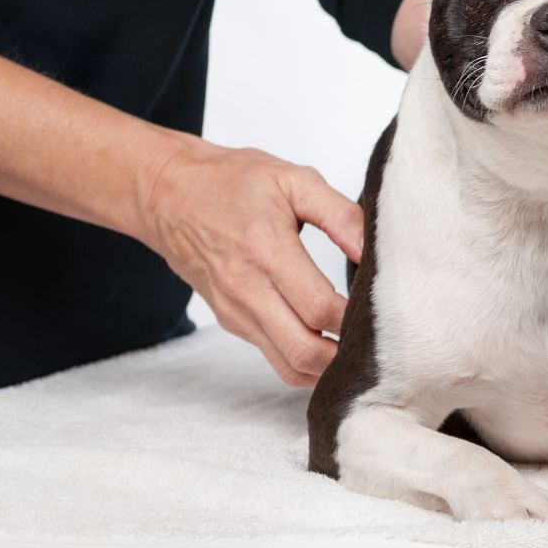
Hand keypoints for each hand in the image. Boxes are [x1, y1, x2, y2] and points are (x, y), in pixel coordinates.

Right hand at [139, 139, 362, 385]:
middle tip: (375, 336)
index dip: (357, 317)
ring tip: (357, 344)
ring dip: (328, 365)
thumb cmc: (232, 182)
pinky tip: (331, 342)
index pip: (319, 308)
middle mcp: (247, 290)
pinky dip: (307, 360)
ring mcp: (236, 312)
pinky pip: (276, 358)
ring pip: (291, 367)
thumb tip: (372, 251)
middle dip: (346, 353)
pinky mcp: (232, 322)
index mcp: (266, 250)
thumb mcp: (293, 180)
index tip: (380, 307)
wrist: (166, 194)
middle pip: (306, 351)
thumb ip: (340, 214)